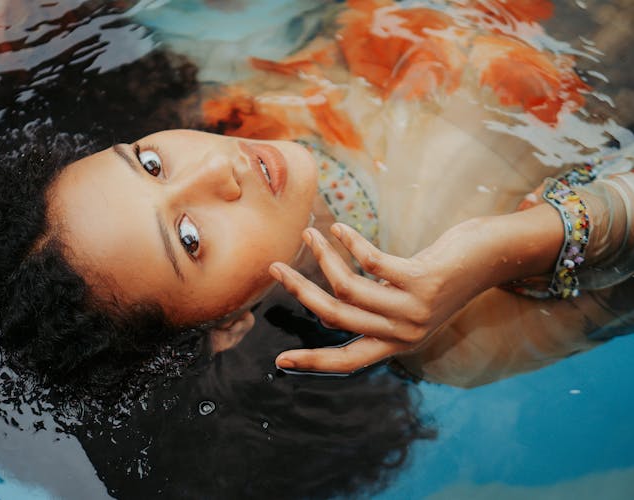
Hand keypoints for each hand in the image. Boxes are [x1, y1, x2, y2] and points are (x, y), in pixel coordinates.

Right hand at [269, 222, 489, 372]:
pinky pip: (371, 261)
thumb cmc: (444, 277)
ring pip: (348, 288)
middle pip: (335, 316)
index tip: (280, 362)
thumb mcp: (406, 301)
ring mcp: (413, 308)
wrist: (493, 259)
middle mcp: (404, 332)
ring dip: (322, 257)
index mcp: (398, 343)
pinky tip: (339, 229)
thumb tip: (328, 304)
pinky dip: (349, 242)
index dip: (312, 362)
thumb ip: (375, 308)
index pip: (347, 361)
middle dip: (300, 291)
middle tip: (276, 267)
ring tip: (310, 234)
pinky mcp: (421, 280)